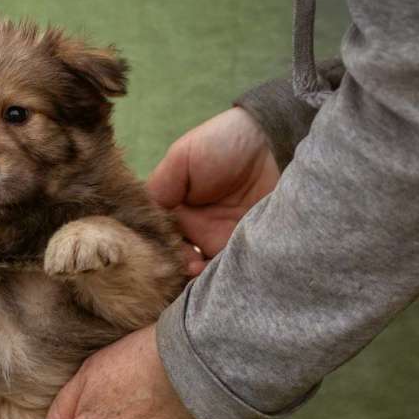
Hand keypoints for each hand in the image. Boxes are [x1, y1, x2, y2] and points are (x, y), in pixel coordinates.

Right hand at [148, 107, 279, 275]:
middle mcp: (192, 228)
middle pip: (172, 258)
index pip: (154, 236)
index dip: (150, 247)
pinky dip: (214, 275)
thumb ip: (160, 187)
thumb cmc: (224, 143)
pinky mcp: (242, 248)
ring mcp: (217, 240)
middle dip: (170, 266)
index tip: (153, 252)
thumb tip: (144, 221)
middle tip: (176, 263)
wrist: (275, 143)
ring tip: (194, 268)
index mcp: (174, 207)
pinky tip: (210, 271)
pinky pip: (223, 269)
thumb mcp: (183, 156)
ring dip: (191, 274)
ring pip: (196, 269)